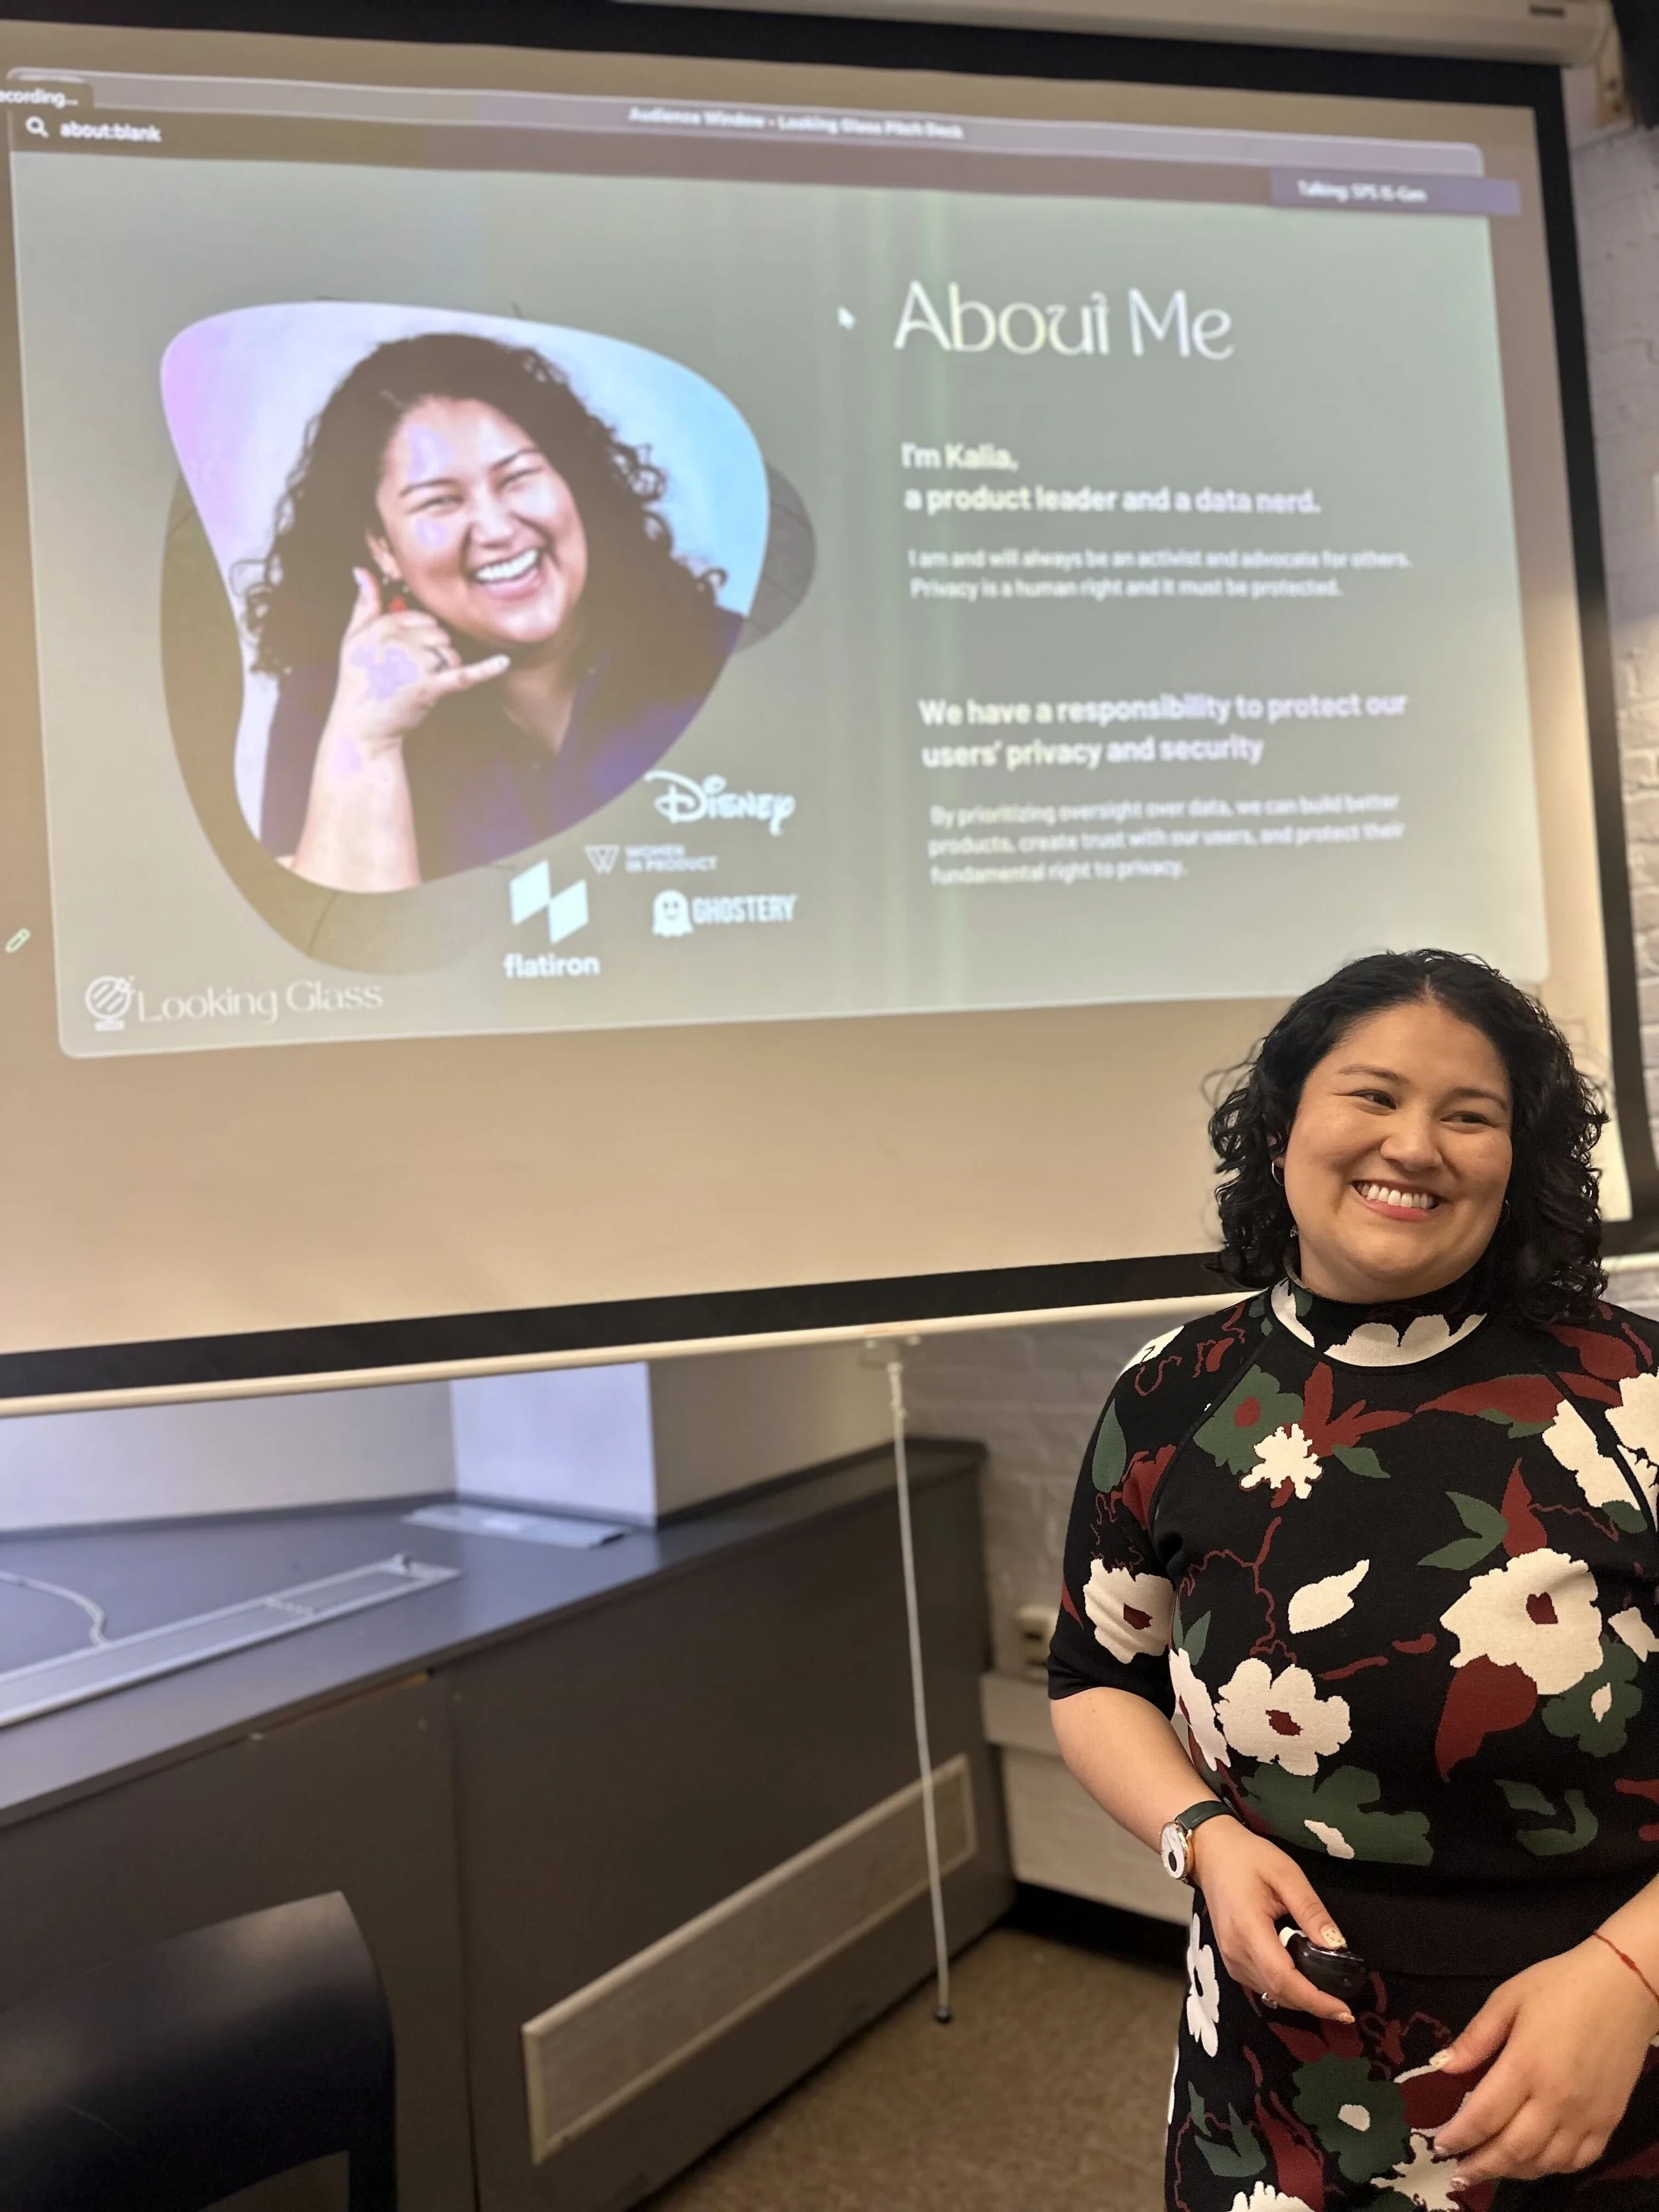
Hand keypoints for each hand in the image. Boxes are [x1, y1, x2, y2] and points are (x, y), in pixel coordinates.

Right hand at [323, 567, 508, 756]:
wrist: (362, 727)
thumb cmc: (358, 681)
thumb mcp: (353, 638)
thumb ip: (364, 604)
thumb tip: (362, 571)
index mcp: (382, 626)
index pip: (422, 618)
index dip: (421, 636)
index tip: (405, 654)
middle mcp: (397, 641)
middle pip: (439, 634)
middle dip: (434, 652)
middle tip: (411, 673)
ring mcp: (413, 664)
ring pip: (450, 654)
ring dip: (444, 669)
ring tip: (421, 683)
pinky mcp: (429, 687)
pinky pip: (462, 674)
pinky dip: (485, 670)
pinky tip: (503, 662)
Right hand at [1191, 1817, 1356, 2024]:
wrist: (1210, 1853)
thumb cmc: (1248, 1857)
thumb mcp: (1286, 1873)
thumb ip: (1311, 1910)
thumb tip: (1338, 1946)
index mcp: (1249, 1929)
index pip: (1285, 1978)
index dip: (1316, 2000)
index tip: (1345, 2010)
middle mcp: (1236, 1952)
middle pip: (1279, 1992)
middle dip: (1314, 2005)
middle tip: (1345, 2007)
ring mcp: (1230, 1959)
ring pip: (1271, 1993)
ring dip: (1300, 2000)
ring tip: (1329, 1996)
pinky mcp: (1230, 1960)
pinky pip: (1262, 1985)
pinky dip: (1285, 1990)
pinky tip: (1303, 1982)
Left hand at [1431, 1938, 1658, 2181]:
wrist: (1624, 1987)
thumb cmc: (1560, 1986)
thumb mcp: (1508, 1998)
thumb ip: (1476, 2038)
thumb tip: (1442, 2067)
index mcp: (1526, 2066)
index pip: (1484, 2116)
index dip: (1458, 2136)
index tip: (1439, 2145)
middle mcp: (1557, 2100)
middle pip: (1513, 2149)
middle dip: (1481, 2166)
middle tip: (1458, 2174)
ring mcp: (1586, 2115)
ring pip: (1545, 2162)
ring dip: (1514, 2172)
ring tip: (1490, 2169)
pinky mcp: (1608, 2121)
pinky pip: (1579, 2160)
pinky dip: (1553, 2168)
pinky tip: (1535, 2162)